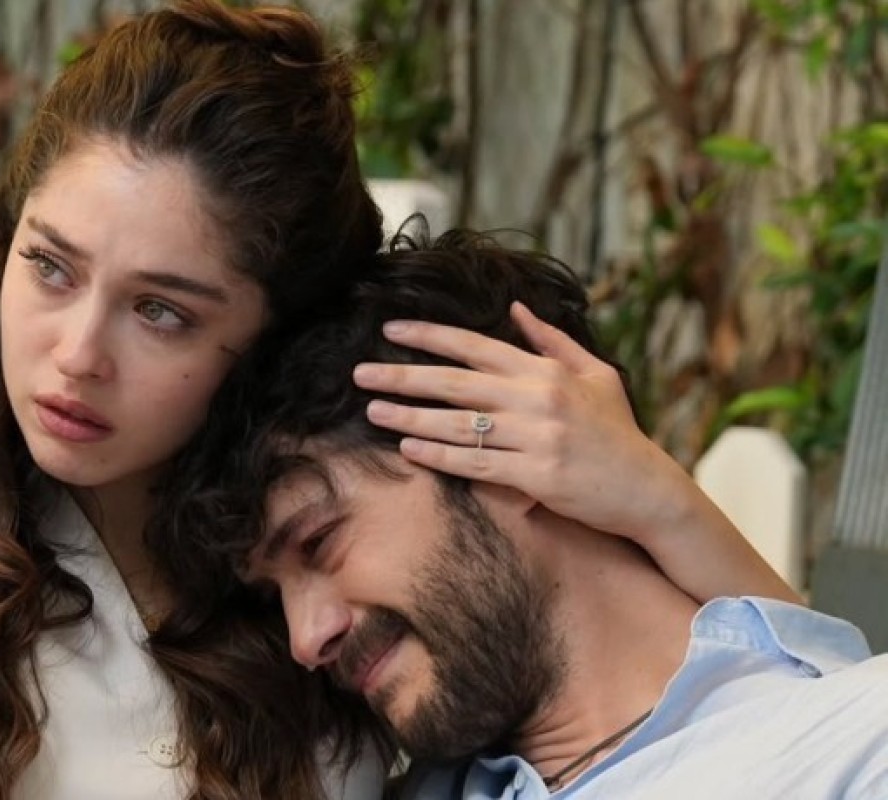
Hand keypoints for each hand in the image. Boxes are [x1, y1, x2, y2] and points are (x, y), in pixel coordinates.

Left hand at [353, 301, 688, 540]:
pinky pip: (475, 462)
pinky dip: (439, 455)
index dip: (430, 335)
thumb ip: (552, 341)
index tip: (391, 329)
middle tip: (360, 372)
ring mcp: (536, 437)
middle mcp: (538, 399)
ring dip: (410, 415)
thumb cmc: (617, 432)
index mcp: (545, 371)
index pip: (475, 345)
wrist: (647, 489)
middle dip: (403, 375)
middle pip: (455, 382)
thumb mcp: (596, 375)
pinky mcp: (535, 475)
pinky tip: (408, 447)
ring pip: (458, 424)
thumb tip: (516, 308)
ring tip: (374, 409)